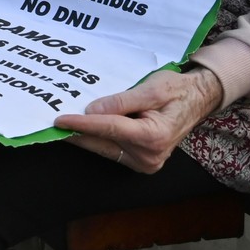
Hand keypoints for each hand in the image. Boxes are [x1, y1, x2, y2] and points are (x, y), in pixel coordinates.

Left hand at [53, 68, 224, 173]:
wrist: (197, 100)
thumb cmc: (177, 90)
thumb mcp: (152, 88)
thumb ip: (122, 101)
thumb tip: (92, 110)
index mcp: (153, 136)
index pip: (109, 129)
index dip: (82, 124)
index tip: (59, 120)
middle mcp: (149, 155)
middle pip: (103, 143)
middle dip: (77, 133)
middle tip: (52, 123)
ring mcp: (145, 162)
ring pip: (105, 149)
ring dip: (85, 137)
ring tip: (63, 124)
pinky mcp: (141, 161)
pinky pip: (112, 150)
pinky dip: (97, 139)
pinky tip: (82, 128)